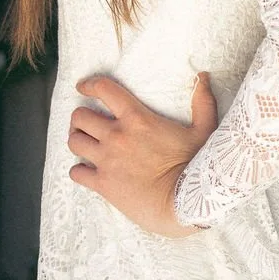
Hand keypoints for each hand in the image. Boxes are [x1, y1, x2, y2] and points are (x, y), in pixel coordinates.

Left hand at [67, 72, 218, 236]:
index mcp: (137, 118)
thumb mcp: (204, 130)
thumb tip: (203, 76)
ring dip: (77, 140)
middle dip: (80, 117)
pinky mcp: (103, 184)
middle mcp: (116, 136)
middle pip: (80, 117)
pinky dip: (79, 170)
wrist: (185, 203)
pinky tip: (87, 171)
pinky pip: (76, 172)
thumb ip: (202, 101)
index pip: (103, 90)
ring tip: (85, 143)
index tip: (83, 87)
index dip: (89, 85)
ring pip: (74, 142)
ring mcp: (107, 160)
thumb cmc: (196, 165)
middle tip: (87, 122)